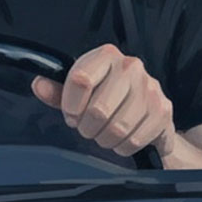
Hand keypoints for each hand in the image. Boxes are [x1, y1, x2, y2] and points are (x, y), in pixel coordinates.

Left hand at [31, 43, 174, 157]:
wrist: (147, 109)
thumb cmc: (107, 97)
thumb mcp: (78, 91)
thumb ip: (56, 90)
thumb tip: (39, 85)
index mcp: (106, 55)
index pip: (80, 80)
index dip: (71, 106)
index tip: (73, 114)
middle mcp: (130, 66)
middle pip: (98, 110)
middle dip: (88, 128)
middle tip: (89, 128)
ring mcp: (150, 88)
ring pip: (117, 128)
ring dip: (106, 139)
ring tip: (105, 134)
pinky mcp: (163, 110)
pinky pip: (135, 140)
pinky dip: (124, 147)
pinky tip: (123, 139)